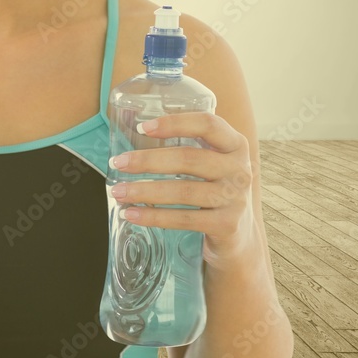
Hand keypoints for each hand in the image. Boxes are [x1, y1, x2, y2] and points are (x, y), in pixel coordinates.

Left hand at [108, 112, 255, 268]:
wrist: (238, 234)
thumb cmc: (213, 188)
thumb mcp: (210, 162)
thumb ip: (187, 147)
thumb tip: (132, 136)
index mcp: (235, 144)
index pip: (207, 124)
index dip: (174, 123)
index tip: (142, 128)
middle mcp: (240, 169)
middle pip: (188, 158)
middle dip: (148, 160)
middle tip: (118, 163)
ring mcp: (235, 198)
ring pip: (183, 190)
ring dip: (145, 191)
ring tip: (119, 192)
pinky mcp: (227, 225)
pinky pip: (184, 219)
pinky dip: (154, 217)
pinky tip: (132, 214)